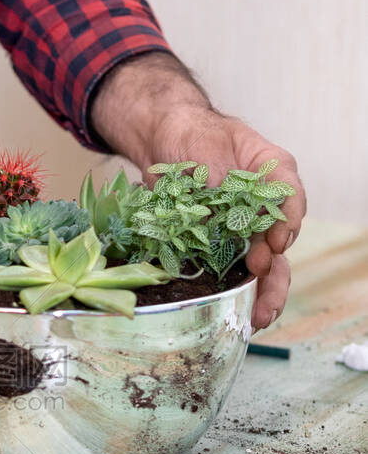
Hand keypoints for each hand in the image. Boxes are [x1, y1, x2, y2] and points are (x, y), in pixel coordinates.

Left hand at [90, 53, 305, 330]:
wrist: (164, 141)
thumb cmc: (191, 134)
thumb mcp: (203, 144)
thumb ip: (214, 175)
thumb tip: (216, 211)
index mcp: (272, 172)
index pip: (290, 198)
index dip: (286, 224)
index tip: (274, 244)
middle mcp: (265, 204)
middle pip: (281, 241)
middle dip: (275, 273)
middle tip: (263, 294)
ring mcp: (245, 226)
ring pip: (264, 264)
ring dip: (262, 293)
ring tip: (257, 319)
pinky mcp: (222, 243)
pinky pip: (234, 270)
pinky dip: (236, 293)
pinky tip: (236, 314)